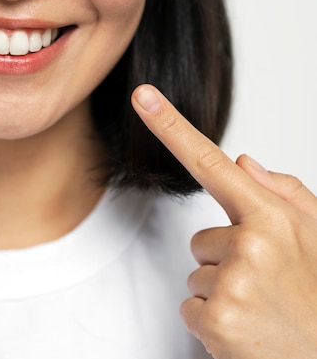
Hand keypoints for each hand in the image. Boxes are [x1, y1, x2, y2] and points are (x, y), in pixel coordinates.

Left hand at [132, 85, 316, 358]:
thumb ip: (284, 195)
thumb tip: (243, 162)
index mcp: (273, 217)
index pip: (211, 162)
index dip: (171, 126)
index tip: (143, 96)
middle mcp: (251, 244)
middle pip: (201, 240)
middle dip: (226, 261)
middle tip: (266, 285)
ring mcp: (233, 283)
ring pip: (196, 274)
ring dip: (221, 292)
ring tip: (261, 308)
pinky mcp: (217, 321)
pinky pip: (189, 308)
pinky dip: (211, 322)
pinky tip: (247, 329)